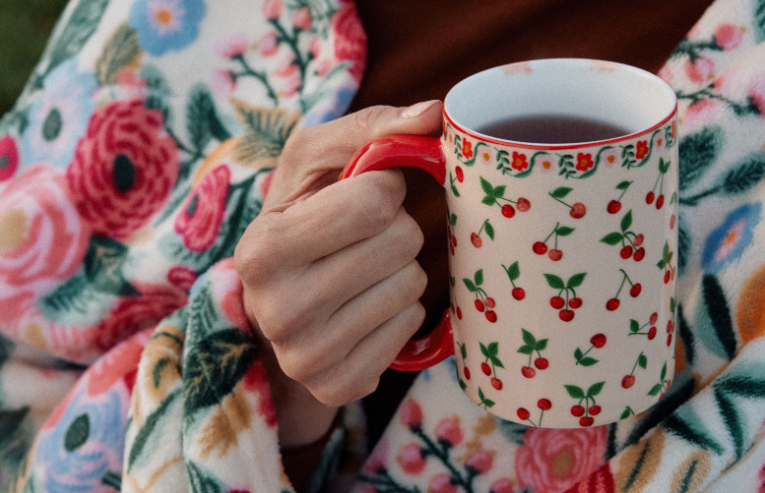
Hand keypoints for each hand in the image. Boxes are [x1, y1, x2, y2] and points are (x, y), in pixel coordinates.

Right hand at [234, 101, 442, 445]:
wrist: (276, 303)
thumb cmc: (301, 219)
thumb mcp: (315, 163)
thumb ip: (372, 129)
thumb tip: (435, 114)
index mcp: (263, 247)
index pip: (374, 201)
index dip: (382, 188)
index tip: (361, 197)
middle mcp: (277, 309)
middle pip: (400, 243)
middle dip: (393, 229)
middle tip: (360, 240)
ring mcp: (307, 357)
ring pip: (411, 286)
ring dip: (398, 268)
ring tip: (360, 272)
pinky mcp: (339, 385)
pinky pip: (411, 327)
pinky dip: (399, 310)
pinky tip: (365, 308)